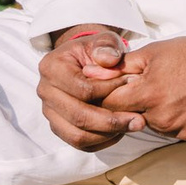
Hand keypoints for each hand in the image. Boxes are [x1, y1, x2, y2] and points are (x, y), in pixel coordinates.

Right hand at [38, 25, 136, 151]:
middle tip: (139, 120)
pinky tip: (121, 132)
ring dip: (107, 135)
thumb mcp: (104, 41)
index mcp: (52, 67)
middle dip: (112, 121)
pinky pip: (80, 143)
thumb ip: (107, 46)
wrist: (86, 61)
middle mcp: (46, 92)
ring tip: (132, 126)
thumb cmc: (97, 51)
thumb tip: (109, 60)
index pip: (83, 89)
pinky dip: (102, 142)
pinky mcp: (59, 126)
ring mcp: (50, 112)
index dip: (110, 91)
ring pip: (77, 136)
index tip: (135, 86)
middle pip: (78, 116)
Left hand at [97, 23, 185, 144]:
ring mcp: (184, 129)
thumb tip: (89, 74)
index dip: (111, 97)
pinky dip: (182, 122)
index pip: (112, 105)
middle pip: (134, 119)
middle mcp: (164, 117)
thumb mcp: (154, 52)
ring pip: (158, 128)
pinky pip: (181, 133)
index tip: (117, 90)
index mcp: (149, 94)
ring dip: (160, 115)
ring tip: (177, 94)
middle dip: (137, 106)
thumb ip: (119, 67)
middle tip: (156, 87)